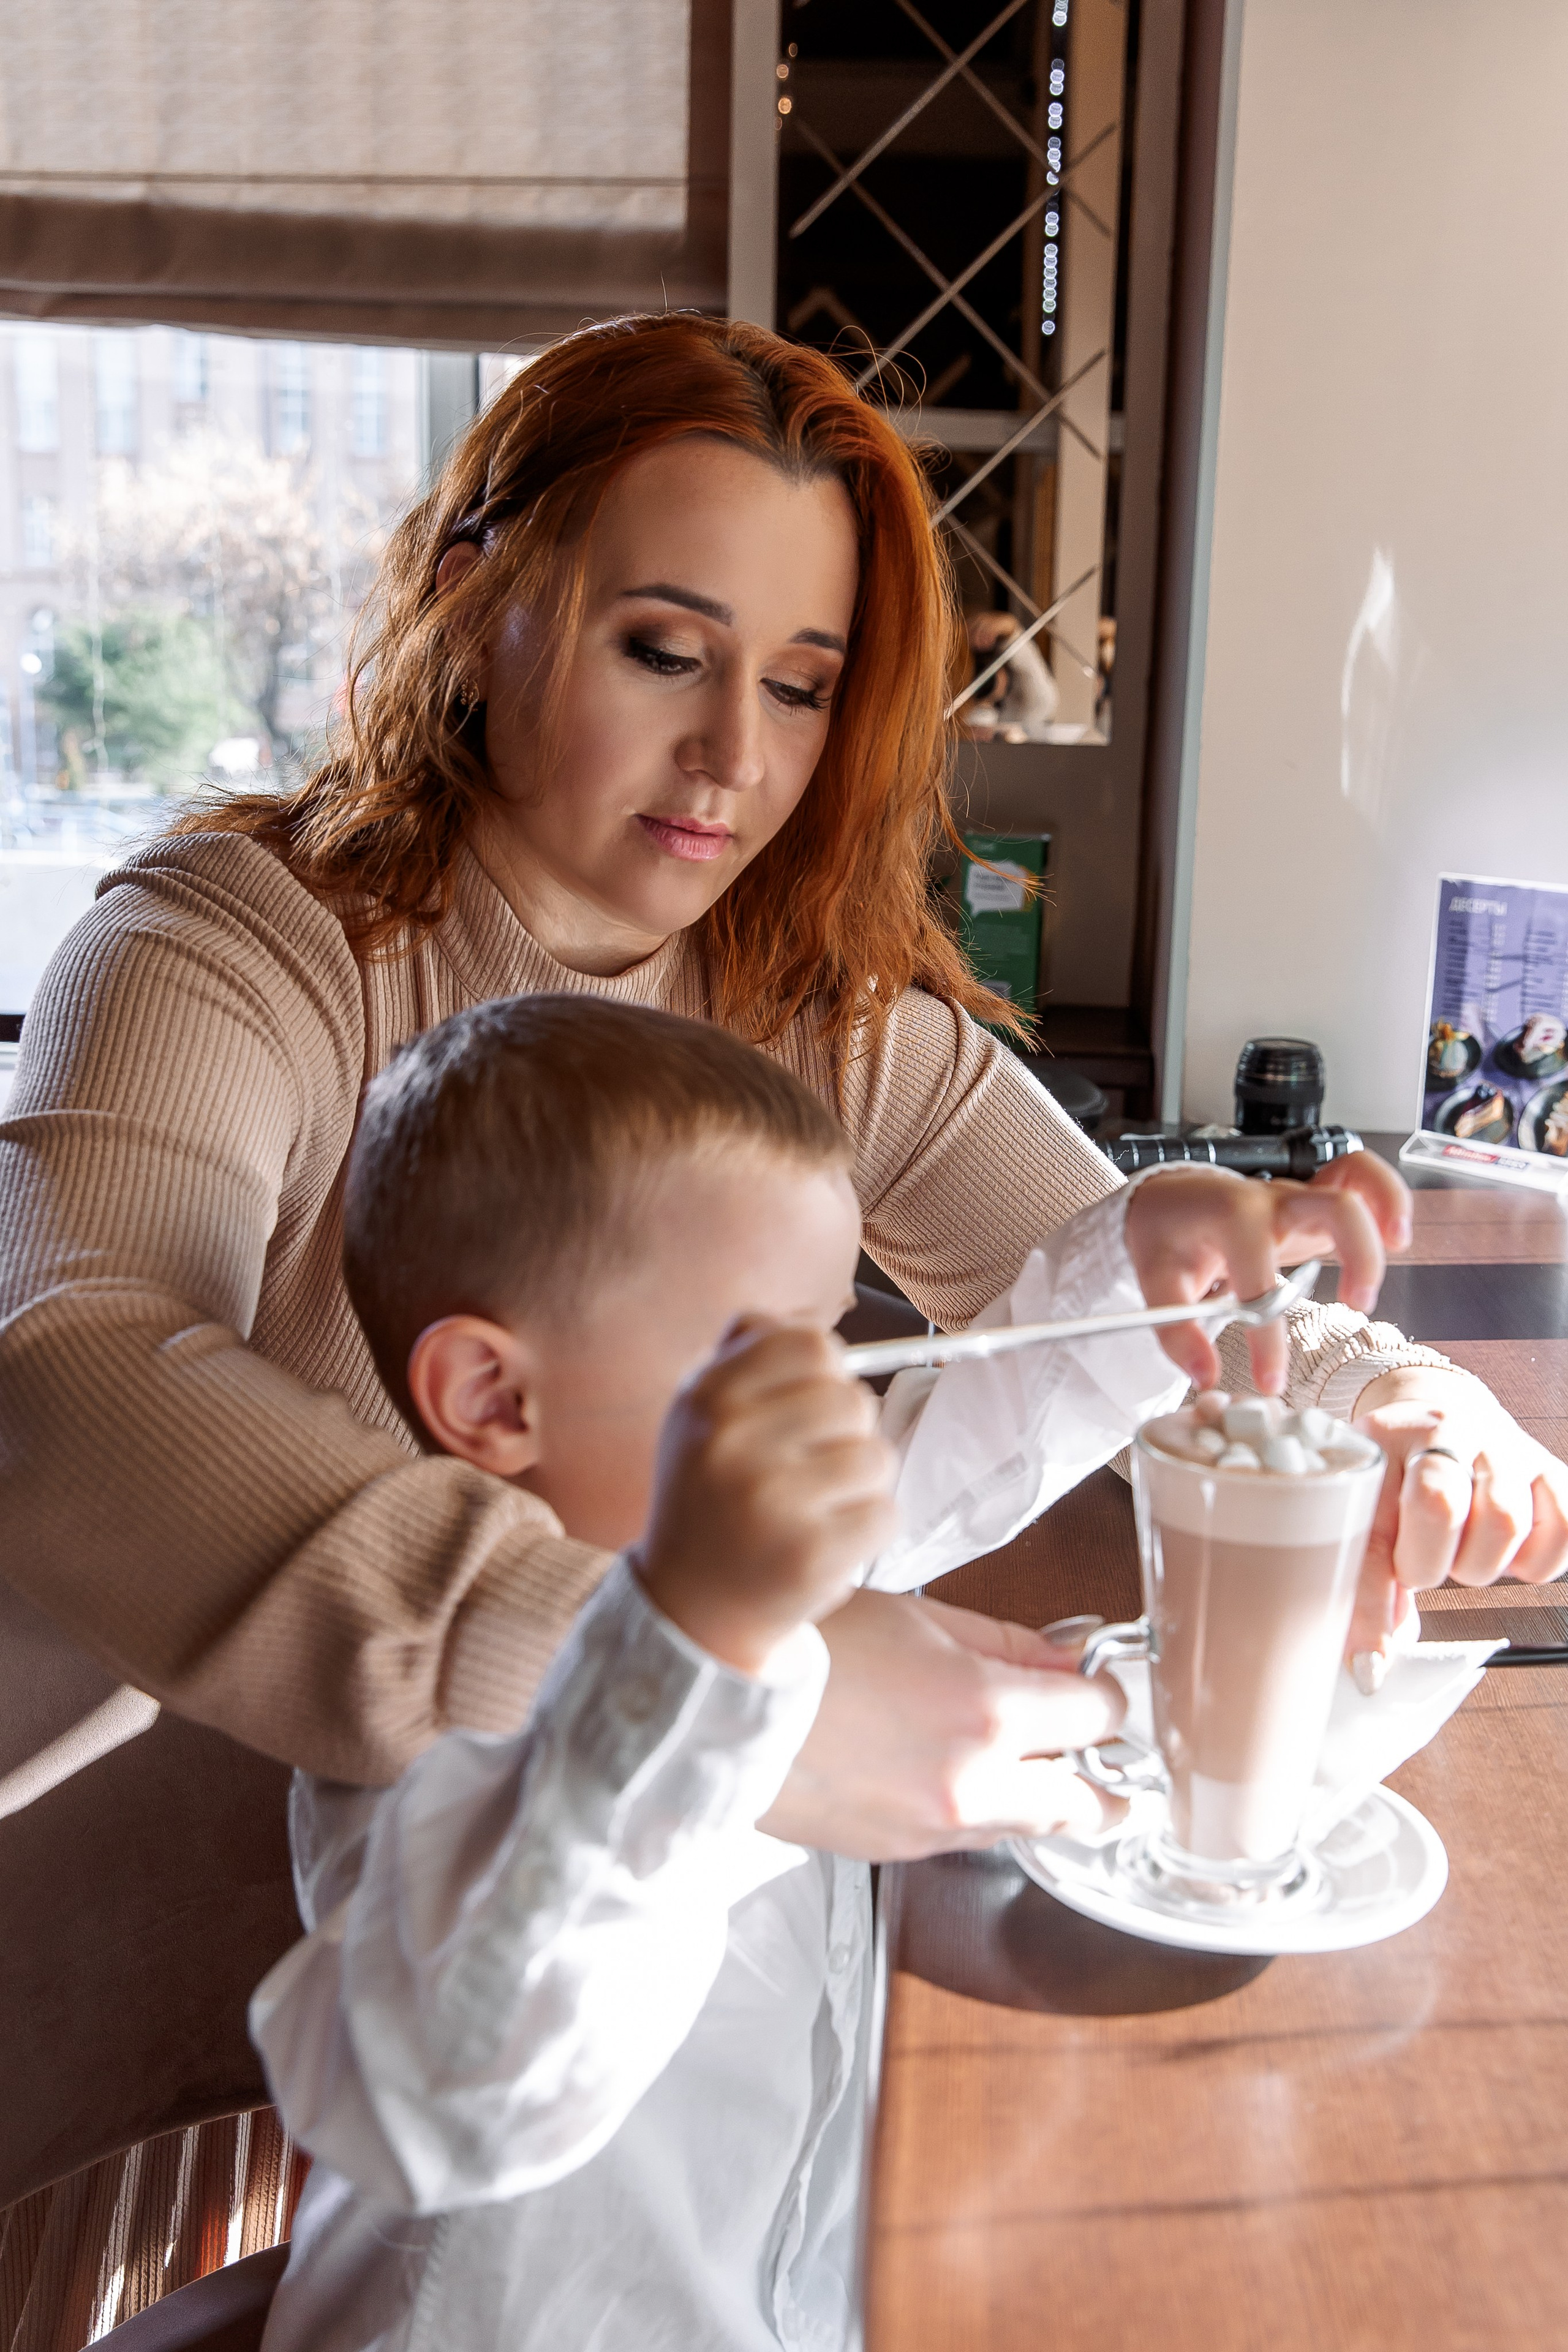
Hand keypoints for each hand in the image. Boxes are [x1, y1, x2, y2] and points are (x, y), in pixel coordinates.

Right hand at [634, 1320, 896, 1677]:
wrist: (687, 1610)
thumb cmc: (706, 1500)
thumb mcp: (697, 1417)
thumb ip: (742, 1356)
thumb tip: (803, 1321)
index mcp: (709, 1398)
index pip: (810, 1342)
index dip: (825, 1373)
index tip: (807, 1408)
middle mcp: (734, 1442)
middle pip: (852, 1400)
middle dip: (847, 1434)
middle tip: (812, 1471)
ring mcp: (773, 1500)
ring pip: (876, 1456)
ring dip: (861, 1485)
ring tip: (817, 1509)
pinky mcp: (810, 1555)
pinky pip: (885, 1513)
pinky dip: (868, 1530)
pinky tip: (827, 1544)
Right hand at [758, 1588, 1126, 1857]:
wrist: (718, 1704)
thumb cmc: (807, 1645)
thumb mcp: (918, 1617)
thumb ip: (1007, 1642)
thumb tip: (1065, 1658)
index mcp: (986, 1712)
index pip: (1098, 1716)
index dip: (1107, 1693)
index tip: (1100, 1683)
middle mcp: (973, 1784)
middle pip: (1085, 1801)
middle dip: (1102, 1774)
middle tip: (1107, 1755)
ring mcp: (936, 1828)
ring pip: (1028, 1827)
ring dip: (1043, 1795)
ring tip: (1040, 1764)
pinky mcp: (899, 1852)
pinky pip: (969, 1836)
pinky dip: (982, 1809)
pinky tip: (959, 1772)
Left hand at [1124, 1152, 1411, 1395]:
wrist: (1166, 1198)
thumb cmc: (1165, 1237)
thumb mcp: (1157, 1283)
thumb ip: (1177, 1332)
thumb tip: (1206, 1376)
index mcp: (1231, 1221)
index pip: (1259, 1279)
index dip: (1268, 1339)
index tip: (1272, 1382)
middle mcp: (1271, 1201)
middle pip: (1335, 1207)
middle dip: (1361, 1255)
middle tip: (1358, 1305)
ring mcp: (1296, 1194)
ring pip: (1355, 1181)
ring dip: (1386, 1210)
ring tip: (1397, 1252)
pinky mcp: (1312, 1196)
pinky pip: (1359, 1172)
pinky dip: (1385, 1192)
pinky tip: (1393, 1232)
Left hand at [1348, 1366, 1567, 1659]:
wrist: (1440, 1415)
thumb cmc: (1394, 1474)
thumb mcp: (1360, 1509)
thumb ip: (1364, 1575)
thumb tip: (1371, 1664)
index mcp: (1381, 1439)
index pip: (1373, 1526)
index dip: (1370, 1605)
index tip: (1368, 1665)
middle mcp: (1445, 1429)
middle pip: (1442, 1508)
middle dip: (1426, 1566)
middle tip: (1417, 1566)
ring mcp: (1504, 1445)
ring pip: (1504, 1522)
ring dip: (1478, 1564)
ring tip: (1458, 1552)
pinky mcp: (1551, 1469)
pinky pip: (1563, 1528)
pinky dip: (1535, 1559)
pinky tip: (1505, 1549)